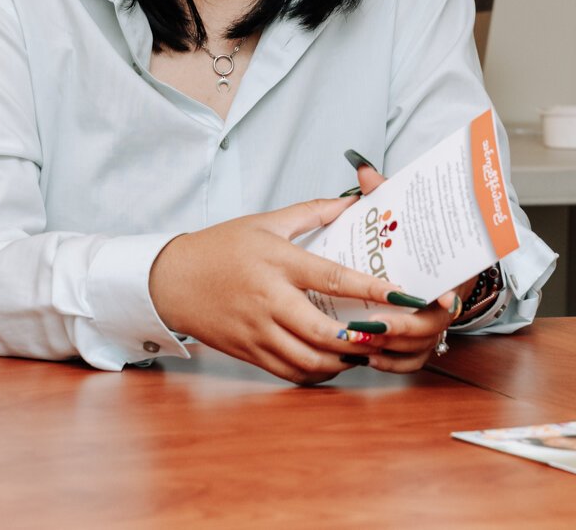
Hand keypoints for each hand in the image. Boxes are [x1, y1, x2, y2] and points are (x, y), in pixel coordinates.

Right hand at [149, 196, 426, 384]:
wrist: (172, 280)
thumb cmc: (220, 247)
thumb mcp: (265, 221)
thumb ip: (312, 212)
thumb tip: (350, 202)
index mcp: (278, 263)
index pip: (333, 278)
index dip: (372, 289)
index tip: (403, 296)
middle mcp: (269, 300)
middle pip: (323, 332)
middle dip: (362, 340)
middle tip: (387, 335)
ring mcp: (258, 330)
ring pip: (309, 360)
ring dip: (343, 362)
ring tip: (364, 351)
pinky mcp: (249, 351)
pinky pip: (290, 372)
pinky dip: (317, 373)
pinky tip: (333, 363)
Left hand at [333, 152, 474, 373]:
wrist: (425, 259)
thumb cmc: (410, 237)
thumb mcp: (401, 212)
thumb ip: (385, 194)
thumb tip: (365, 171)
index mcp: (451, 270)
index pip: (458, 287)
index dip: (449, 298)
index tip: (443, 299)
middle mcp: (447, 302)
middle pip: (435, 325)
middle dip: (404, 327)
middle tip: (374, 322)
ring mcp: (433, 325)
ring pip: (421, 348)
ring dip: (392, 348)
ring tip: (360, 339)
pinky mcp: (417, 345)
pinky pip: (410, 363)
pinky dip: (390, 364)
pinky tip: (366, 357)